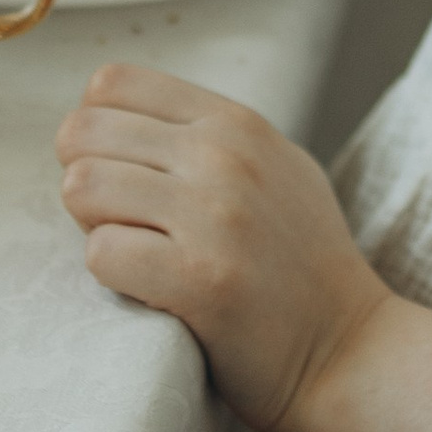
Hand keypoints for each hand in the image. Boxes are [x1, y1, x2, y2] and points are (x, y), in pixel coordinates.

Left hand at [58, 61, 390, 431]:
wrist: (350, 347)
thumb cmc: (304, 262)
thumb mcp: (275, 165)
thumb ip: (209, 135)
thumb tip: (118, 116)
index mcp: (235, 122)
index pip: (112, 84)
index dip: (96, 130)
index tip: (120, 172)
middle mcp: (223, 156)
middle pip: (82, 132)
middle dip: (85, 179)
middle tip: (122, 221)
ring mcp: (213, 216)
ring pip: (80, 187)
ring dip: (93, 227)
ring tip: (137, 253)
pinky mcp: (200, 280)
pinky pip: (101, 253)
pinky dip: (112, 276)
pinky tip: (152, 289)